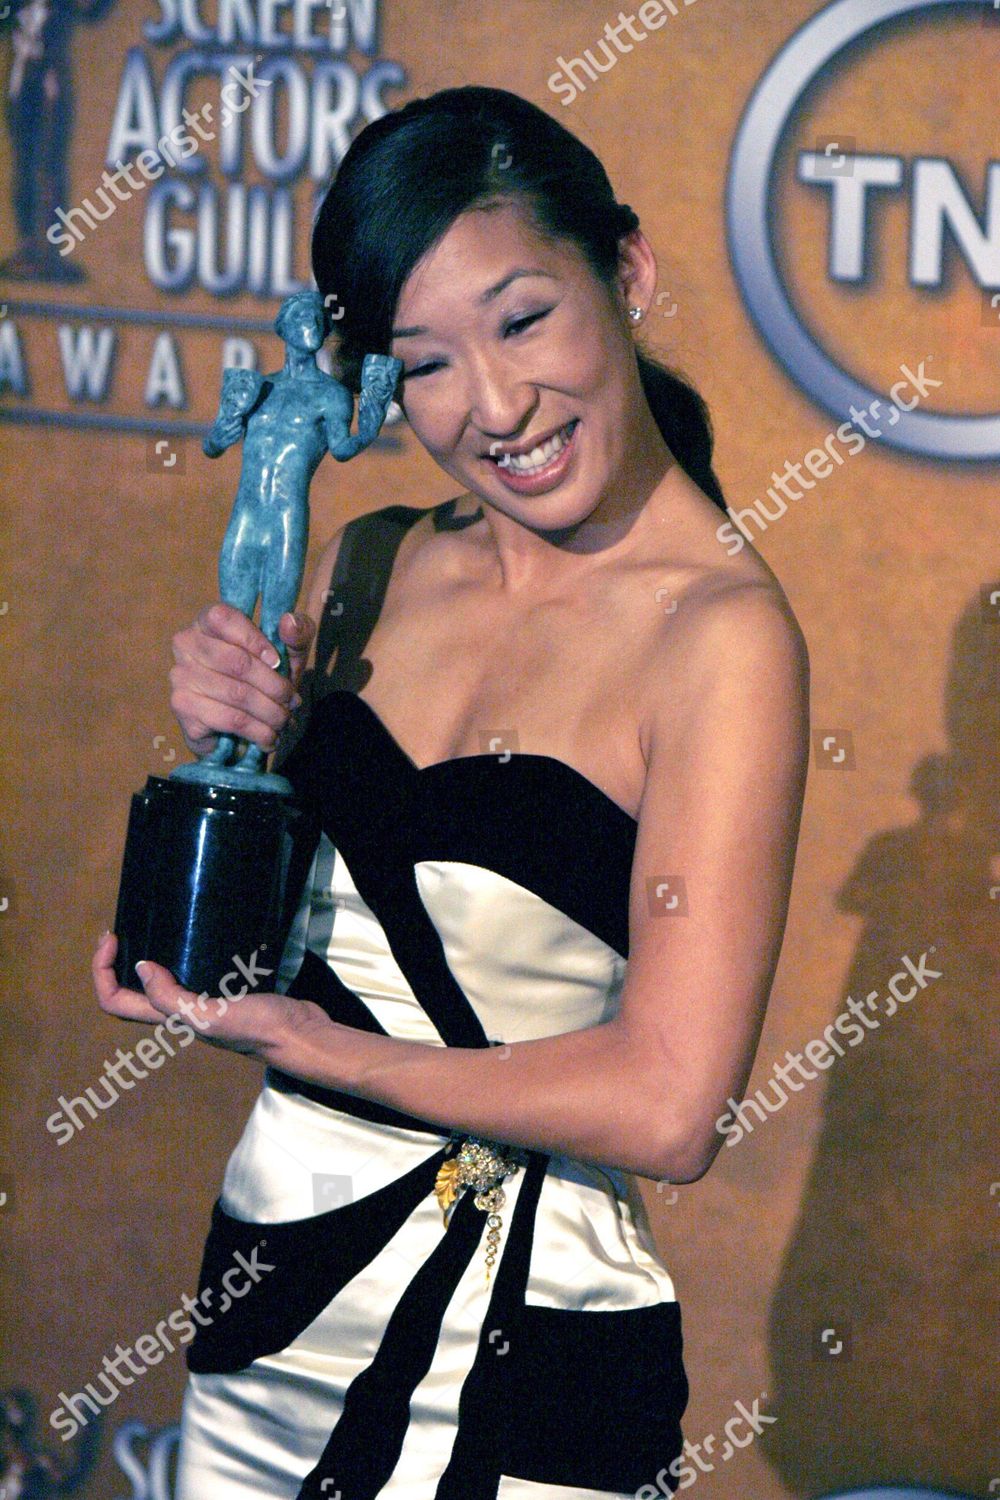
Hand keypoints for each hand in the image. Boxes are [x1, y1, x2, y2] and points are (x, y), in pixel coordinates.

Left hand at [92, 931, 328, 1062]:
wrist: (302, 1035)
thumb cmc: (260, 1028)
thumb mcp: (210, 1015)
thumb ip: (171, 997)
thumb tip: (140, 967)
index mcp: (170, 1020)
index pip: (115, 1002)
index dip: (102, 971)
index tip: (113, 937)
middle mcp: (180, 1014)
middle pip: (131, 994)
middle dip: (115, 963)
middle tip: (120, 931)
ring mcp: (203, 1004)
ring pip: (159, 984)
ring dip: (144, 960)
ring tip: (148, 930)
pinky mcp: (225, 993)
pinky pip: (189, 974)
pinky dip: (179, 956)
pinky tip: (193, 936)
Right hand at [170, 604, 315, 758]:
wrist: (240, 728)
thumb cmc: (264, 679)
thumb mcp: (289, 653)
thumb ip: (297, 633)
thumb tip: (288, 623)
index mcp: (207, 621)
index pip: (225, 618)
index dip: (257, 641)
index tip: (278, 662)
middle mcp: (186, 644)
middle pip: (237, 662)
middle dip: (274, 686)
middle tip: (292, 701)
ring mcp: (180, 676)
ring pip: (237, 694)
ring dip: (271, 712)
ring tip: (285, 720)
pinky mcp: (183, 708)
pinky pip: (230, 719)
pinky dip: (259, 732)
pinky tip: (269, 737)